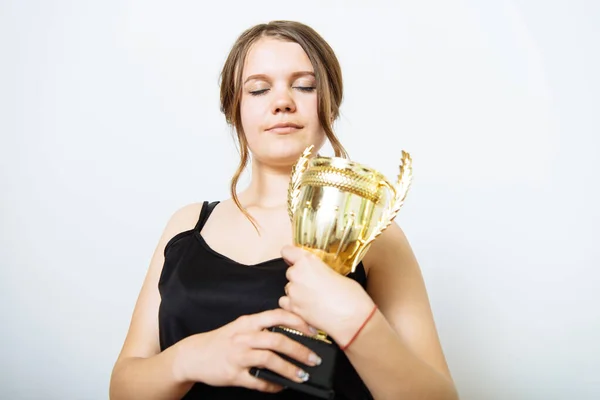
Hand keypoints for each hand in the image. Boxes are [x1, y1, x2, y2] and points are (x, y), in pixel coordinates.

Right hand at [177, 309, 321, 392]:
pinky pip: (257, 381)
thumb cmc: (222, 340)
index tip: (313, 330)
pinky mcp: (233, 375)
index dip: (298, 321)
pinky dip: (272, 384)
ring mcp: (238, 356)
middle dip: (300, 350)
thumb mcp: (241, 327)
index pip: (277, 315)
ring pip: (269, 360)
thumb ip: (262, 327)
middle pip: (277, 340)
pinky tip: (281, 386)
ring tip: (303, 375)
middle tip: (314, 359)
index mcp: (248, 322)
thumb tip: (292, 333)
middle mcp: (244, 337)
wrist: (193, 355)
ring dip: (289, 369)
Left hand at [278, 245, 374, 345]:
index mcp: (308, 262)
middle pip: (291, 272)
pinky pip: (286, 303)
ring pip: (289, 288)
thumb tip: (318, 273)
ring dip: (298, 292)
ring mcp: (293, 293)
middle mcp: (297, 275)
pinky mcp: (293, 310)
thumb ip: (321, 270)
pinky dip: (293, 305)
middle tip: (315, 284)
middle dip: (300, 277)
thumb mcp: (337, 274)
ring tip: (314, 299)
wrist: (353, 320)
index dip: (291, 256)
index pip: (288, 251)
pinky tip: (307, 307)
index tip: (294, 259)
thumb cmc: (351, 297)